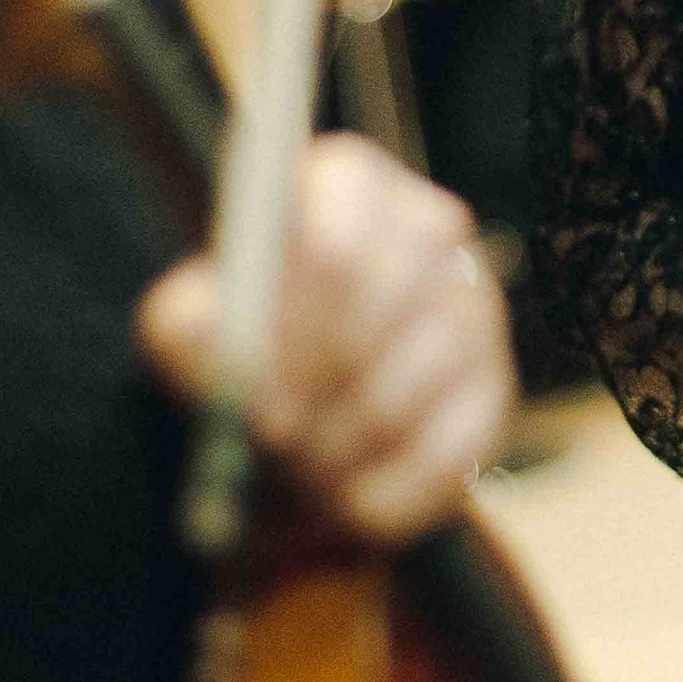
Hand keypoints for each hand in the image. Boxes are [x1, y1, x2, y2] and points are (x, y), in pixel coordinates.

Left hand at [139, 135, 513, 543]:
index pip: (340, 238)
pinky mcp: (494, 396)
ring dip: (333, 452)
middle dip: (313, 389)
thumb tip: (236, 358)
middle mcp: (429, 234)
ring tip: (292, 468)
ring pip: (402, 398)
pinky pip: (440, 461)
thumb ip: (191, 330)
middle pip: (380, 314)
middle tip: (269, 439)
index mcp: (348, 186)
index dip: (296, 322)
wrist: (287, 434)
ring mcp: (476, 313)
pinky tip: (341, 493)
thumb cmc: (239, 359)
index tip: (253, 388)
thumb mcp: (188, 332)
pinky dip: (376, 495)